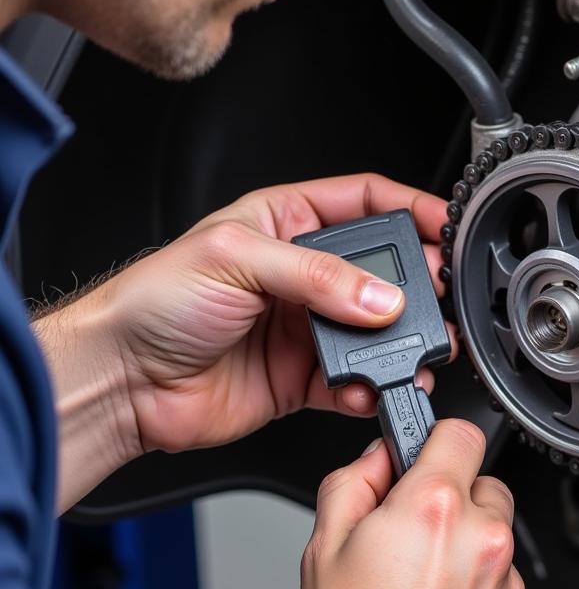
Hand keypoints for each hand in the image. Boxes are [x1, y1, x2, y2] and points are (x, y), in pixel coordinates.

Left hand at [36, 174, 453, 510]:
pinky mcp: (304, 376)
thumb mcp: (234, 260)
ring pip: (377, 329)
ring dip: (402, 341)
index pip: (365, 202)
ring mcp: (307, 326)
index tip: (446, 225)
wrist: (121, 382)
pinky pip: (356, 380)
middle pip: (383, 269)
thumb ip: (316, 275)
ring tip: (418, 348)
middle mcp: (303, 273)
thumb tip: (379, 296)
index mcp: (286, 222)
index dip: (411, 208)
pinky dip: (372, 386)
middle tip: (440, 296)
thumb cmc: (153, 302)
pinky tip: (369, 386)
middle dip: (418, 283)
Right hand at [249, 421, 522, 588]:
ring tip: (420, 580)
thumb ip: (353, 481)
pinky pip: (500, 582)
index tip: (422, 457)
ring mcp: (503, 582)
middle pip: (483, 484)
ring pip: (494, 535)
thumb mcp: (323, 544)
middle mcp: (480, 537)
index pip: (461, 432)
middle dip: (451, 497)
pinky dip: (476, 587)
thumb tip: (377, 459)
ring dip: (466, 543)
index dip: (435, 441)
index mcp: (434, 506)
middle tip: (412, 531)